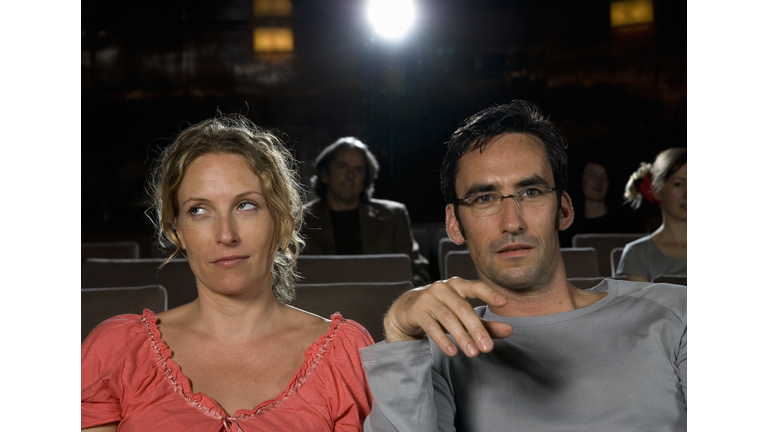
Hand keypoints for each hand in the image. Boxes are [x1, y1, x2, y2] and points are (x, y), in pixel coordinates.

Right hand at [383, 277, 513, 356]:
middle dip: (476, 329)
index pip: (476, 287)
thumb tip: (510, 330)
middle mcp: (443, 288)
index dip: (489, 293)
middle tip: (488, 348)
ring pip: (447, 318)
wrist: (407, 310)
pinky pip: (431, 326)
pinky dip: (442, 340)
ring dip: (461, 336)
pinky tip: (452, 352)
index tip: (504, 302)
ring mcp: (428, 298)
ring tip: (473, 353)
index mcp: (458, 285)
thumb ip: (486, 324)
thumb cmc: (441, 310)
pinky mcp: (416, 311)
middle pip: (462, 308)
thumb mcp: (463, 316)